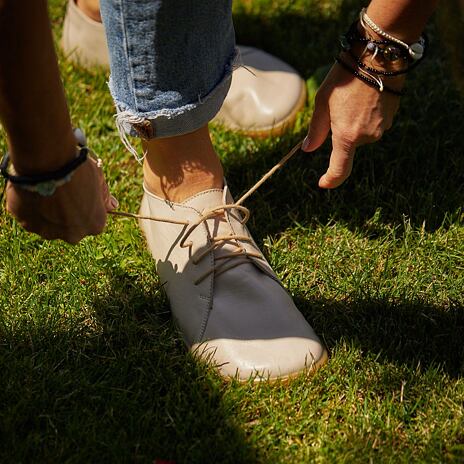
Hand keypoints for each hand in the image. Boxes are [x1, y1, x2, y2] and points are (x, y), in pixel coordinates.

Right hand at [5, 157, 117, 243]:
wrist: (47, 162)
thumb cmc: (77, 169)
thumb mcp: (98, 179)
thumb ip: (105, 196)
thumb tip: (113, 206)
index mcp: (95, 225)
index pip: (93, 221)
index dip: (87, 206)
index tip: (80, 193)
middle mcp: (73, 235)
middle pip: (71, 228)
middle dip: (67, 214)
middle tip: (62, 192)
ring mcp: (49, 232)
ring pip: (49, 225)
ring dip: (48, 212)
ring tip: (46, 189)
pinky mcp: (27, 225)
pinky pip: (29, 218)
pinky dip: (30, 207)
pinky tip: (32, 190)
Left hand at [302, 62, 402, 188]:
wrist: (378, 55)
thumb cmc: (345, 77)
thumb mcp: (322, 103)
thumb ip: (316, 131)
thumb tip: (307, 149)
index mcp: (347, 136)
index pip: (340, 169)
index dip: (330, 179)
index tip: (322, 182)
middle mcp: (368, 137)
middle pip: (349, 144)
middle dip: (341, 131)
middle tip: (338, 105)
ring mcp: (383, 127)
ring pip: (361, 133)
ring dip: (354, 122)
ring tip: (353, 96)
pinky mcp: (392, 117)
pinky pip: (373, 123)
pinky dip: (366, 115)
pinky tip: (364, 95)